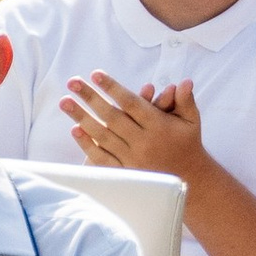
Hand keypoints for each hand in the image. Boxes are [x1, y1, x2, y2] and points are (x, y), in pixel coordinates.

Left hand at [60, 69, 203, 178]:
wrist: (191, 182)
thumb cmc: (187, 144)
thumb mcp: (191, 122)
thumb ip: (185, 101)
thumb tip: (185, 81)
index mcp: (159, 126)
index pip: (132, 103)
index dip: (113, 88)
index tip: (95, 73)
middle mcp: (144, 142)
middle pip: (112, 116)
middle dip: (90, 98)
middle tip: (72, 81)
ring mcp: (133, 159)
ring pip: (103, 136)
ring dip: (82, 117)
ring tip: (65, 101)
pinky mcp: (126, 173)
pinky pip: (103, 158)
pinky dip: (88, 145)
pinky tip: (74, 129)